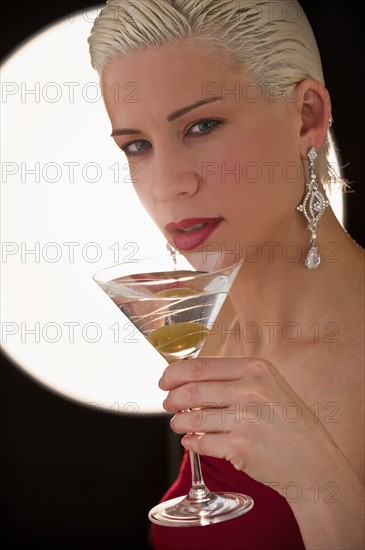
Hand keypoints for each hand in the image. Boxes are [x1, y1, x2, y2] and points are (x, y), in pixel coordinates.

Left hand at [159, 356, 336, 487]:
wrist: (314, 461)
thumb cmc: (288, 422)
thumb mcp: (269, 386)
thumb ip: (234, 379)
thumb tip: (188, 378)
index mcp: (256, 369)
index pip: (200, 366)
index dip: (174, 374)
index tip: (164, 380)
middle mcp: (250, 390)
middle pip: (191, 390)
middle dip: (172, 399)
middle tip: (167, 404)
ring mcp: (245, 420)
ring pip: (192, 417)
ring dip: (178, 422)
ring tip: (178, 424)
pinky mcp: (240, 449)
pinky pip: (201, 443)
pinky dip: (191, 442)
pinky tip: (192, 441)